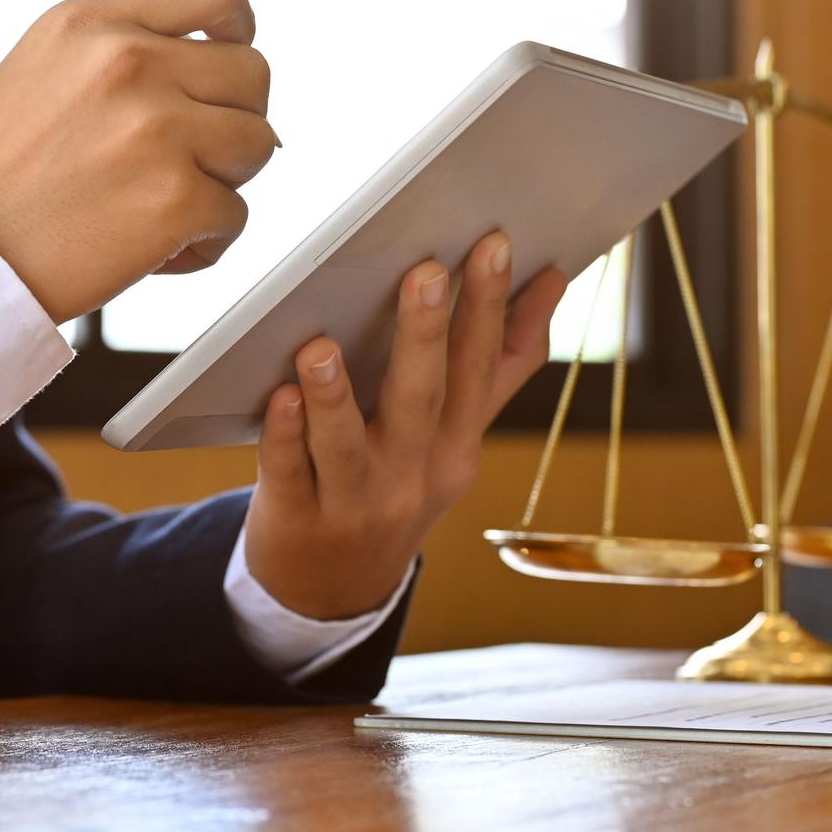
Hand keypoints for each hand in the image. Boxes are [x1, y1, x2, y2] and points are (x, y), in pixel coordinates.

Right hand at [0, 0, 275, 323]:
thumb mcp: (44, 65)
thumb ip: (125, 42)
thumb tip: (214, 49)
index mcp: (94, 21)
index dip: (240, 22)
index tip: (231, 48)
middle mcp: (128, 63)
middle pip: (252, 73)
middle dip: (229, 119)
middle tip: (182, 153)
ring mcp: (157, 132)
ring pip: (257, 144)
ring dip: (220, 181)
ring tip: (156, 200)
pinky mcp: (175, 201)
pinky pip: (235, 216)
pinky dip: (202, 242)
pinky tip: (149, 245)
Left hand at [243, 233, 569, 619]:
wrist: (334, 587)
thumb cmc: (398, 486)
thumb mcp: (458, 437)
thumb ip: (501, 362)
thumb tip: (554, 278)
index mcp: (458, 446)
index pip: (480, 368)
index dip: (488, 306)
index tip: (494, 243)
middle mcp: (412, 473)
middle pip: (422, 399)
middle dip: (426, 334)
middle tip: (425, 271)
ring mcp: (353, 500)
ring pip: (343, 444)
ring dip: (333, 395)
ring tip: (320, 347)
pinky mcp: (296, 516)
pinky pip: (287, 471)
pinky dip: (283, 435)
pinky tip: (276, 398)